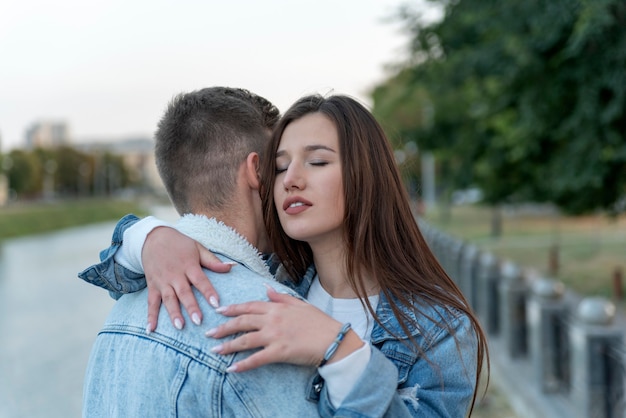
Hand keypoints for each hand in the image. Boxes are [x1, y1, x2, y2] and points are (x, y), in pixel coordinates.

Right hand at [142, 226, 233, 331]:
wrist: (152, 238)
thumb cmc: (179, 244)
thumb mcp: (197, 248)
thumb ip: (213, 261)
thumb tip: (231, 267)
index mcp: (189, 265)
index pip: (200, 280)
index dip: (208, 291)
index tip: (216, 304)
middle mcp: (175, 274)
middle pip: (184, 292)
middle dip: (191, 307)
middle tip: (198, 321)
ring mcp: (162, 281)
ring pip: (168, 299)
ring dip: (173, 313)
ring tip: (179, 326)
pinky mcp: (152, 285)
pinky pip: (151, 302)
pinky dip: (150, 316)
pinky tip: (150, 329)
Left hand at [206, 287, 363, 371]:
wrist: (334, 339)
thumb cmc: (319, 322)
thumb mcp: (300, 304)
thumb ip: (281, 297)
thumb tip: (266, 289)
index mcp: (277, 307)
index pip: (249, 306)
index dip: (232, 308)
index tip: (219, 311)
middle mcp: (273, 319)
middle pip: (242, 322)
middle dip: (223, 327)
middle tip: (209, 332)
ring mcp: (275, 336)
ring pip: (245, 340)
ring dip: (227, 346)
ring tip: (214, 350)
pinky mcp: (279, 352)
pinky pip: (256, 359)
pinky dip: (243, 365)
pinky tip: (231, 369)